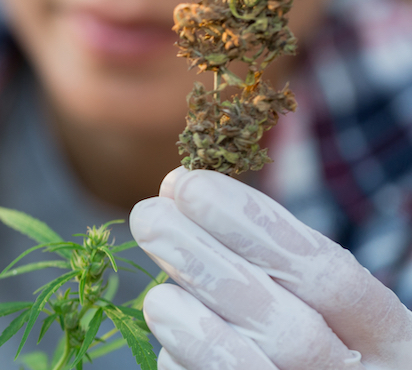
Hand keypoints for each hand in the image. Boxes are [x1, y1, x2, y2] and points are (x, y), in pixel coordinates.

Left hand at [130, 167, 411, 369]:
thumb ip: (267, 247)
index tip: (190, 185)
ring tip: (154, 289)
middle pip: (291, 332)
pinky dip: (183, 359)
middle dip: (209, 265)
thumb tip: (180, 190)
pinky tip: (168, 326)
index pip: (331, 277)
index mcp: (390, 335)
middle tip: (148, 215)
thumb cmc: (311, 322)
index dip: (257, 227)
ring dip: (192, 323)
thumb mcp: (315, 288)